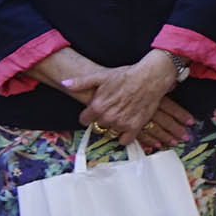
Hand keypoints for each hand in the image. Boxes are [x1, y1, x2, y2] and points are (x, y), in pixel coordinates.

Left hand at [66, 56, 191, 149]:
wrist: (151, 77)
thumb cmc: (126, 75)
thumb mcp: (102, 76)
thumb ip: (81, 82)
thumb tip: (64, 84)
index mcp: (97, 106)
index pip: (84, 120)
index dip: (89, 115)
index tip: (96, 111)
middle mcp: (108, 117)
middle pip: (99, 126)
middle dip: (103, 120)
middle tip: (112, 110)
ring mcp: (121, 123)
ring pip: (111, 133)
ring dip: (114, 127)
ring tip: (121, 116)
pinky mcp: (135, 127)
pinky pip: (125, 140)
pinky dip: (125, 136)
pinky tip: (128, 126)